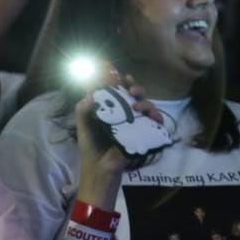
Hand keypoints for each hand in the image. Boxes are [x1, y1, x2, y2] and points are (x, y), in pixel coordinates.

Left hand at [75, 69, 161, 198]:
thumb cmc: (91, 149)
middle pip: (131, 93)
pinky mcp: (142, 133)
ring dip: (144, 100)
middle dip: (132, 85)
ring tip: (137, 104)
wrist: (101, 171)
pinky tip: (152, 116)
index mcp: (107, 109)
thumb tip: (91, 92)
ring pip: (144, 104)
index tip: (113, 68)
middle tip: (130, 86)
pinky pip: (154, 121)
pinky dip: (156, 116)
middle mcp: (121, 113)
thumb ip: (84, 109)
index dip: (114, 76)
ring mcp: (133, 122)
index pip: (113, 88)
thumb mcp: (83, 126)